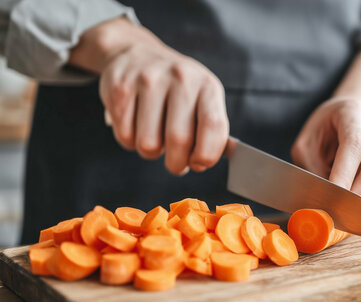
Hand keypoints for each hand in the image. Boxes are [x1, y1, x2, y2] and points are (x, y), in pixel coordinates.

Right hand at [72, 18, 228, 174]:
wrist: (138, 55)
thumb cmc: (177, 88)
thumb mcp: (203, 100)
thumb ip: (212, 130)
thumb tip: (216, 160)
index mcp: (207, 85)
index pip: (213, 127)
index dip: (207, 155)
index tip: (199, 163)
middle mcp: (180, 78)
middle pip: (179, 140)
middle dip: (176, 163)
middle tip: (175, 162)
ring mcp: (148, 80)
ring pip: (148, 144)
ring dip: (151, 152)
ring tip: (155, 137)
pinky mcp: (120, 88)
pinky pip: (124, 136)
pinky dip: (130, 141)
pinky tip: (136, 126)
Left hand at [291, 97, 360, 198]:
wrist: (343, 117)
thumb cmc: (323, 133)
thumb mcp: (306, 146)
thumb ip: (312, 168)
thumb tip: (324, 197)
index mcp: (350, 112)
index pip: (354, 142)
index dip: (346, 171)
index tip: (336, 194)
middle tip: (349, 204)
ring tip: (356, 200)